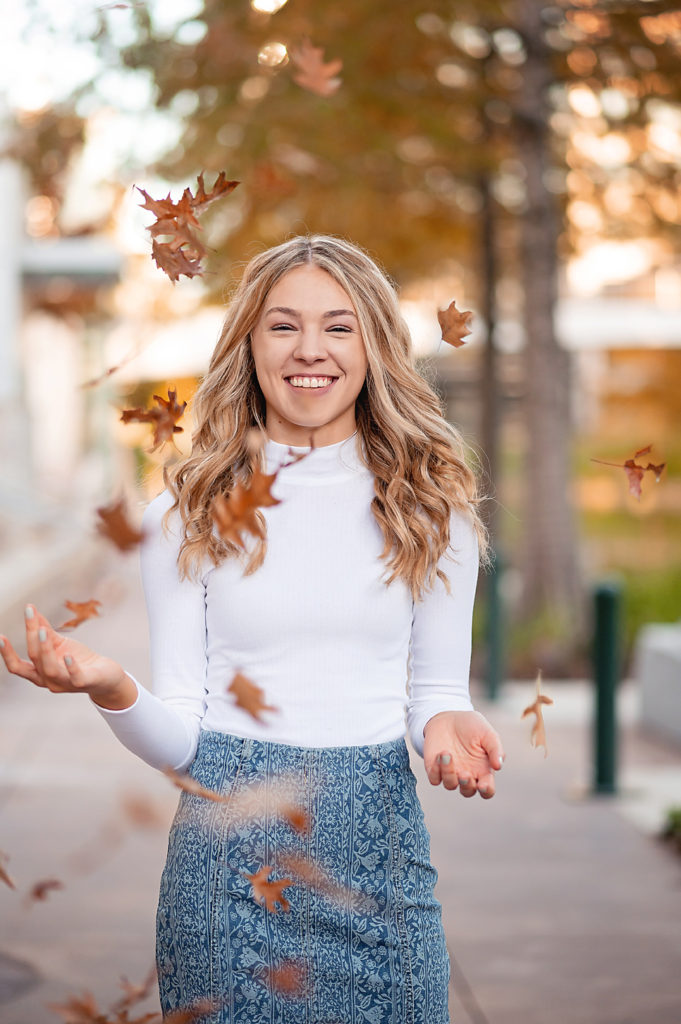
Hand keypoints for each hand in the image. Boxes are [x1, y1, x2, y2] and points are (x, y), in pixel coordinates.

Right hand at [0, 604, 136, 708]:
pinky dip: (71, 667)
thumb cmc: (79, 660)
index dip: (7, 654)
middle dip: (32, 639)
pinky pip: (75, 677)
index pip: (18, 666)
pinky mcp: (84, 682)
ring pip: (51, 669)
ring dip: (46, 650)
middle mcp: (49, 681)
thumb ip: (45, 631)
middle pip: (35, 660)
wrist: (106, 677)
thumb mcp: (60, 644)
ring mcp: (66, 683)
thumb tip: (31, 610)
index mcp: (40, 673)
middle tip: (30, 617)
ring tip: (44, 632)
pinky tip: (68, 656)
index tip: (0, 637)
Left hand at [423, 710, 504, 798]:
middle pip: (467, 791)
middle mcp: (467, 775)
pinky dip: (435, 771)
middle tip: (464, 773)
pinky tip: (439, 756)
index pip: (487, 789)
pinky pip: (434, 779)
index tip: (483, 785)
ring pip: (450, 785)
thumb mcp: (487, 733)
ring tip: (447, 754)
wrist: (449, 716)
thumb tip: (499, 766)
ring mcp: (450, 772)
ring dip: (448, 774)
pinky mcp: (434, 768)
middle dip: (466, 785)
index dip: (486, 791)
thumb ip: (495, 749)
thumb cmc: (472, 726)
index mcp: (483, 770)